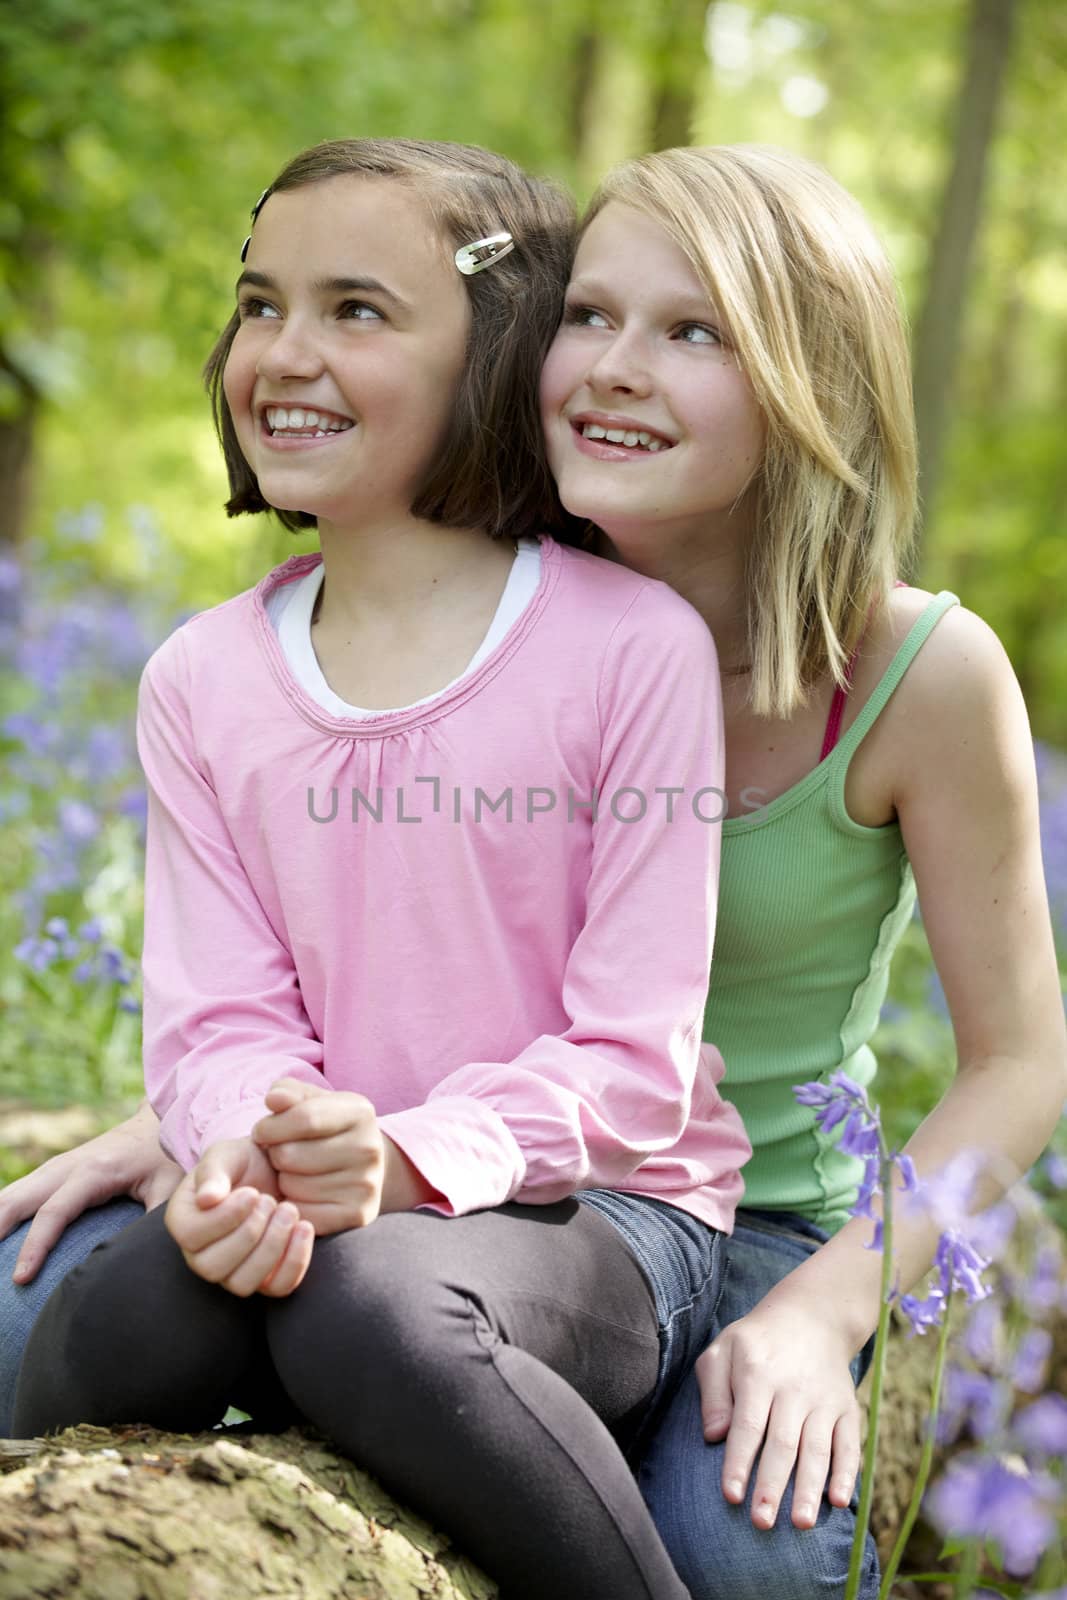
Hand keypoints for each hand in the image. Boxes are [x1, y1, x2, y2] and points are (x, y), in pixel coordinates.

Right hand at [1, 1100, 181, 1283]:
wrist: (157, 1122)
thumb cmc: (165, 1158)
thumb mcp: (169, 1187)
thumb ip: (158, 1218)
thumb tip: (146, 1257)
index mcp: (94, 1172)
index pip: (53, 1212)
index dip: (35, 1247)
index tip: (20, 1279)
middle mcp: (67, 1165)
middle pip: (18, 1200)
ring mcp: (56, 1165)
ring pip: (11, 1193)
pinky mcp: (53, 1170)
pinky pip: (18, 1191)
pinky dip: (1, 1210)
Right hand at [165, 1137, 312, 1297]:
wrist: (274, 1168)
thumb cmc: (243, 1161)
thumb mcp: (226, 1154)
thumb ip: (213, 1172)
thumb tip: (206, 1199)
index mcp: (183, 1222)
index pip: (191, 1236)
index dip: (224, 1218)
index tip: (252, 1193)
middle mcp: (200, 1255)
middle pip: (212, 1267)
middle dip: (249, 1233)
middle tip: (269, 1200)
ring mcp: (232, 1271)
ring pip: (242, 1284)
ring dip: (271, 1247)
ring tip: (289, 1210)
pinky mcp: (265, 1278)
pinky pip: (277, 1288)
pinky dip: (295, 1261)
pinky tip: (304, 1227)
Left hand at [252, 1078, 385, 1233]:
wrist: (360, 1166)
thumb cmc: (323, 1128)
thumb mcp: (309, 1101)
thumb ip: (287, 1092)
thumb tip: (273, 1100)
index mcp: (360, 1112)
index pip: (303, 1118)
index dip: (270, 1127)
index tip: (261, 1132)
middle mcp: (369, 1147)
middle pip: (291, 1155)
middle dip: (274, 1154)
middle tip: (282, 1154)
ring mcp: (366, 1184)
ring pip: (292, 1185)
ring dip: (282, 1180)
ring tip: (294, 1172)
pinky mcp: (357, 1214)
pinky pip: (302, 1212)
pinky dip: (292, 1204)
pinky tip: (301, 1193)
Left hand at [696, 1294, 861, 1530]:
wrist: (812, 1316)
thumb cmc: (756, 1341)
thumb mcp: (723, 1350)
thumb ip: (713, 1391)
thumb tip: (713, 1436)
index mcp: (758, 1373)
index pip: (748, 1424)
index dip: (739, 1462)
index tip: (731, 1495)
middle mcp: (794, 1388)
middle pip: (783, 1444)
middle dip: (772, 1486)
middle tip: (761, 1523)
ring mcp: (824, 1400)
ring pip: (817, 1449)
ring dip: (809, 1488)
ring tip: (800, 1524)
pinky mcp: (847, 1408)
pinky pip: (849, 1444)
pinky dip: (847, 1473)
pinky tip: (839, 1501)